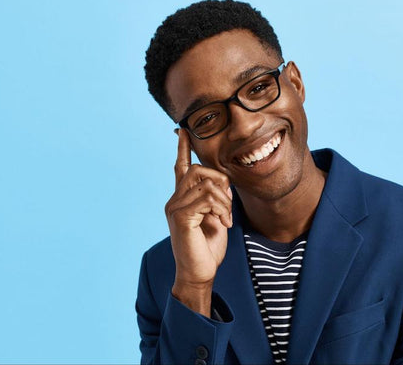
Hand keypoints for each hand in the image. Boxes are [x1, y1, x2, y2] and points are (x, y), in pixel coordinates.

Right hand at [164, 129, 232, 313]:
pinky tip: (224, 223)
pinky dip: (221, 209)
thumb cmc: (208, 247)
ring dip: (223, 200)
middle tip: (228, 205)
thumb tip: (222, 185)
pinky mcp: (180, 217)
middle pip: (198, 169)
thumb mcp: (215, 217)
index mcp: (182, 198)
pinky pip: (206, 198)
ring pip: (205, 183)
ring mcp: (175, 207)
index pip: (180, 167)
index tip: (184, 130)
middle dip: (220, 181)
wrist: (200, 273)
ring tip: (226, 218)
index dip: (183, 148)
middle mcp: (174, 200)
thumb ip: (215, 199)